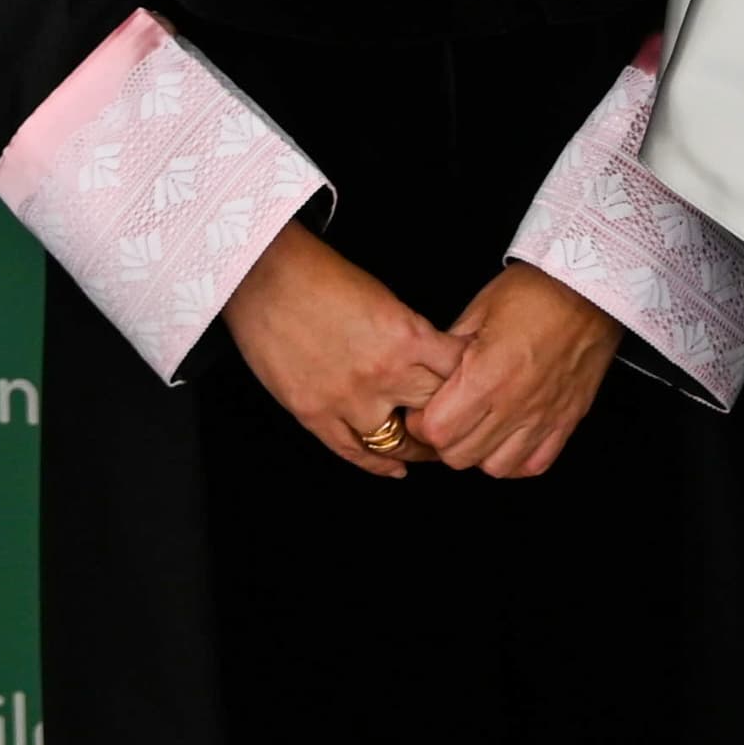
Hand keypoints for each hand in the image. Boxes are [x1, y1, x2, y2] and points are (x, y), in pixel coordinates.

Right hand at [219, 224, 463, 479]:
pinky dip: (378, 465)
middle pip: (436, 411)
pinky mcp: (314, 414)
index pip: (458, 373)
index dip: (473, 383)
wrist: (263, 276)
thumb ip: (410, 334)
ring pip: (399, 442)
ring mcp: (347, 399)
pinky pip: (354, 453)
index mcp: (406, 336)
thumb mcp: (384, 297)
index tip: (479, 391)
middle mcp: (383, 373)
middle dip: (453, 419)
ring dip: (419, 449)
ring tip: (430, 449)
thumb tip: (432, 360)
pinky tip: (395, 469)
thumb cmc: (320, 275)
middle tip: (463, 427)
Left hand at [411, 261, 622, 480]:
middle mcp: (514, 404)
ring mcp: (543, 417)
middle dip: (444, 440)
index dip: (421, 422)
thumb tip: (429, 375)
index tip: (423, 408)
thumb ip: (450, 349)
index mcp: (486, 375)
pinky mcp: (566, 421)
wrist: (591, 289)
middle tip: (447, 418)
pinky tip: (509, 438)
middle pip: (460, 456)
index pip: (436, 430)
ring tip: (478, 429)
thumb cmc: (536, 291)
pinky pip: (534, 464)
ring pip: (495, 468)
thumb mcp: (478, 310)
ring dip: (479, 452)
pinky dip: (516, 459)